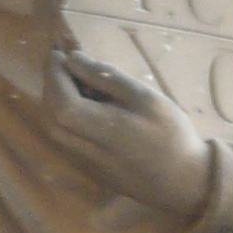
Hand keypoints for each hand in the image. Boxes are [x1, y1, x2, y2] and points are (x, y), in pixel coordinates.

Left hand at [44, 46, 213, 221]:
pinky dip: (65, 116)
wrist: (183, 181)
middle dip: (52, 84)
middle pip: (50, 113)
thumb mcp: (143, 96)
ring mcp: (83, 162)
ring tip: (74, 81)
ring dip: (56, 100)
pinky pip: (66, 138)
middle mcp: (82, 148)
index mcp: (96, 128)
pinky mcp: (89, 169)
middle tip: (64, 62)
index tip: (58, 52)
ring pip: (54, 128)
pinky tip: (84, 106)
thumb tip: (73, 59)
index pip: (58, 98)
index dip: (53, 73)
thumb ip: (105, 77)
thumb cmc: (169, 133)